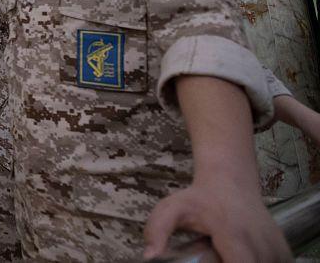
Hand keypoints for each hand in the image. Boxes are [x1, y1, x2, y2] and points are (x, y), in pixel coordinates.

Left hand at [143, 181, 290, 260]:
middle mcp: (261, 242)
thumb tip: (150, 256)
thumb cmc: (199, 198)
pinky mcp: (286, 253)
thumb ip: (157, 229)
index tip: (214, 262)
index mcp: (234, 233)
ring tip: (227, 254)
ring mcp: (277, 248)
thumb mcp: (171, 208)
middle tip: (215, 256)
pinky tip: (243, 257)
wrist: (231, 181)